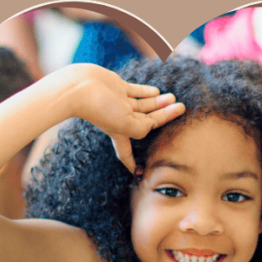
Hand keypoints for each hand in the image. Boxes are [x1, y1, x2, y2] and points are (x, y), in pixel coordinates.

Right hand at [60, 64, 184, 171]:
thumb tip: (152, 123)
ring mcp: (118, 103)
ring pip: (144, 105)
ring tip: (174, 97)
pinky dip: (146, 92)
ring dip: (159, 102)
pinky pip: (136, 91)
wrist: (79, 87)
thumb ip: (142, 128)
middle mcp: (120, 120)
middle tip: (182, 108)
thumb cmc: (99, 109)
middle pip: (147, 121)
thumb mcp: (125, 125)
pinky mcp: (116, 87)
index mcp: (120, 133)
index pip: (127, 154)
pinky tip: (157, 91)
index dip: (133, 164)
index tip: (139, 174)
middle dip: (165, 116)